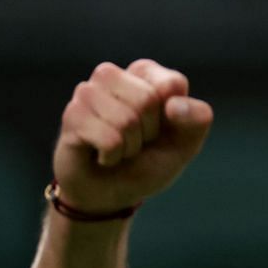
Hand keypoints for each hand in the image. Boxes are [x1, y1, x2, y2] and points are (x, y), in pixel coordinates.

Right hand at [51, 59, 212, 215]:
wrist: (111, 193)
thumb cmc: (148, 162)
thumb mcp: (185, 144)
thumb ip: (196, 120)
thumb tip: (174, 106)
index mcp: (145, 74)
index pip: (172, 84)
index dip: (175, 118)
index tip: (161, 129)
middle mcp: (112, 76)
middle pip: (147, 99)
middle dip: (148, 133)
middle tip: (137, 142)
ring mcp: (87, 93)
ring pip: (125, 119)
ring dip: (129, 146)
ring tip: (119, 148)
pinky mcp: (71, 116)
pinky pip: (108, 139)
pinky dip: (113, 156)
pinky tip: (103, 155)